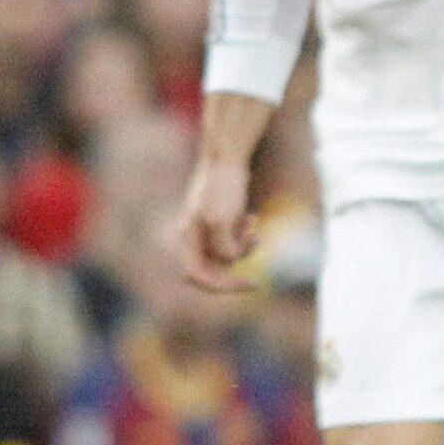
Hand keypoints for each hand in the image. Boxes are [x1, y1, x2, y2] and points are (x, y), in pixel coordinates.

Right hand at [176, 157, 257, 292]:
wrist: (226, 157)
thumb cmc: (221, 186)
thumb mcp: (221, 220)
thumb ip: (223, 248)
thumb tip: (230, 263)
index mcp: (186, 239)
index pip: (197, 276)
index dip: (222, 286)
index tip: (251, 284)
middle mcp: (192, 237)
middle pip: (214, 269)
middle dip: (237, 259)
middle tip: (257, 258)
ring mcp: (205, 231)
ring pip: (226, 255)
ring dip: (244, 245)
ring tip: (252, 222)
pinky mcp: (219, 222)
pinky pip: (232, 241)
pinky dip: (245, 235)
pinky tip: (251, 218)